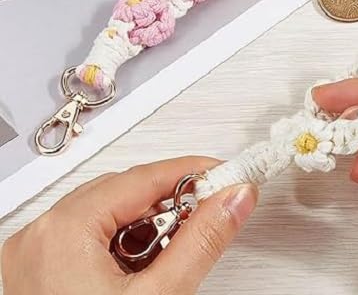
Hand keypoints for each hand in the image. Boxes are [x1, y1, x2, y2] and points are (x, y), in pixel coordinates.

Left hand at [1, 157, 257, 294]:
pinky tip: (141, 272)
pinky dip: (121, 248)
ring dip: (147, 229)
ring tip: (173, 256)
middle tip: (210, 212)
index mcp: (64, 232)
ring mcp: (34, 257)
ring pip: (106, 215)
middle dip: (170, 205)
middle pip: (123, 192)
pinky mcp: (38, 275)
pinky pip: (88, 240)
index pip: (143, 177)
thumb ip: (202, 241)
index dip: (191, 174)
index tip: (224, 176)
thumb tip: (233, 200)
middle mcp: (40, 238)